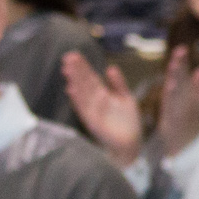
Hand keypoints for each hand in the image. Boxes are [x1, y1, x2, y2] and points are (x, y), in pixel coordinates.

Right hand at [60, 52, 143, 168]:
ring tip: (67, 69)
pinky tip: (71, 89)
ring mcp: (93, 112)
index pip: (90, 78)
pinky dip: (77, 99)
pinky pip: (83, 109)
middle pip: (84, 83)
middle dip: (76, 70)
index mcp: (102, 95)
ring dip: (74, 81)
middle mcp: (95, 102)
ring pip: (82, 93)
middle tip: (67, 57)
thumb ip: (118, 84)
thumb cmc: (128, 123)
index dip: (83, 67)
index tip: (74, 55)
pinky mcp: (93, 122)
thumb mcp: (126, 98)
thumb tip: (110, 68)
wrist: (130, 143)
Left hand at [150, 49, 198, 163]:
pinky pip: (172, 103)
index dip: (183, 62)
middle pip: (183, 78)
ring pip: (178, 88)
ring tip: (174, 62)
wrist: (186, 144)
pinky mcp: (174, 116)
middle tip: (180, 49)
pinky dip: (172, 93)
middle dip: (181, 63)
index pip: (185, 74)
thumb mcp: (194, 104)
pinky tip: (170, 83)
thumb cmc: (188, 122)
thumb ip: (197, 87)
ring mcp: (181, 107)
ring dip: (176, 75)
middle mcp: (186, 99)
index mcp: (189, 94)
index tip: (180, 47)